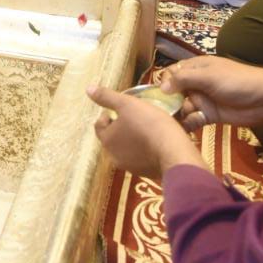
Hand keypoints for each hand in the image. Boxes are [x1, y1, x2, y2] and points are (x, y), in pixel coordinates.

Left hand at [87, 84, 205, 178]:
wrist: (174, 151)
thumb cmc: (149, 124)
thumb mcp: (127, 104)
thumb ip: (107, 97)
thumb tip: (88, 89)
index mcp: (107, 140)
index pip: (100, 125)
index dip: (109, 114)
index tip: (121, 109)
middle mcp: (114, 156)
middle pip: (113, 137)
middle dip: (121, 127)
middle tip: (135, 117)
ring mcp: (130, 167)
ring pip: (127, 148)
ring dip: (133, 139)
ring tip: (147, 128)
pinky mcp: (146, 173)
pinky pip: (141, 157)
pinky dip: (145, 149)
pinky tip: (156, 141)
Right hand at [160, 57, 262, 132]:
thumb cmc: (236, 81)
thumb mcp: (209, 76)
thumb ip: (184, 79)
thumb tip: (162, 87)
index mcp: (195, 68)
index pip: (171, 73)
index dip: (164, 84)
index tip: (161, 96)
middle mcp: (195, 84)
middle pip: (173, 93)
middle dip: (167, 102)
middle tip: (163, 113)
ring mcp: (201, 100)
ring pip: (181, 107)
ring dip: (176, 115)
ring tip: (172, 123)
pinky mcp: (208, 116)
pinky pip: (191, 120)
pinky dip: (186, 124)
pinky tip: (182, 129)